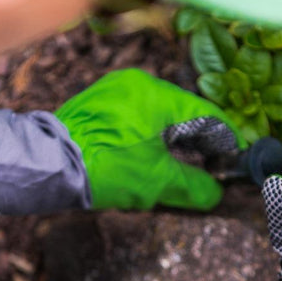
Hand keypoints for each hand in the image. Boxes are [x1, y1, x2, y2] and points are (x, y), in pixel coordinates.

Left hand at [55, 69, 246, 210]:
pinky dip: (151, 137)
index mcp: (157, 95)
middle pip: (183, 112)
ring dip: (175, 140)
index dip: (224, 140)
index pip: (206, 114)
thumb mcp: (156, 182)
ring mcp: (115, 91)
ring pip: (159, 115)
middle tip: (212, 166)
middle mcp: (137, 85)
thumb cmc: (105, 167)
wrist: (48, 164)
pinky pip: (136, 118)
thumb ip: (192, 186)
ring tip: (185, 166)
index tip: (232, 160)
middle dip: (200, 141)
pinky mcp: (98, 104)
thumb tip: (214, 195)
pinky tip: (153, 158)